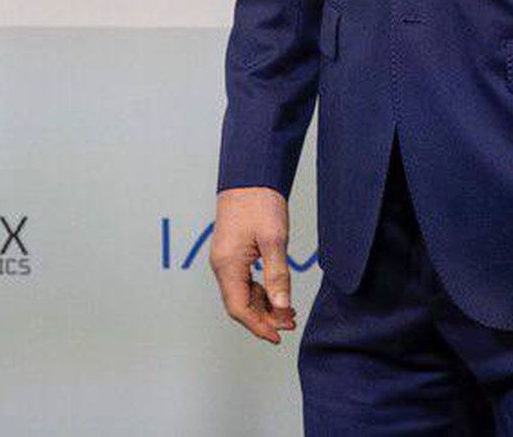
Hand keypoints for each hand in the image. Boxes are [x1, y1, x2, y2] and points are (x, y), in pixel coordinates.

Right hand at [210, 186, 299, 343]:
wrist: (250, 176)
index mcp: (227, 265)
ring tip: (289, 312)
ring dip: (263, 306)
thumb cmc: (259, 202)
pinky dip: (260, 293)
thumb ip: (277, 275)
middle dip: (264, 318)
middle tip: (291, 323)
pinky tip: (277, 294)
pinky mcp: (232, 254)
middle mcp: (221, 265)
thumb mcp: (274, 239)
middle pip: (239, 305)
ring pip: (242, 295)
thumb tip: (282, 307)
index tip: (278, 337)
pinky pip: (243, 282)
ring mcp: (225, 260)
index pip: (238, 309)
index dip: (258, 326)